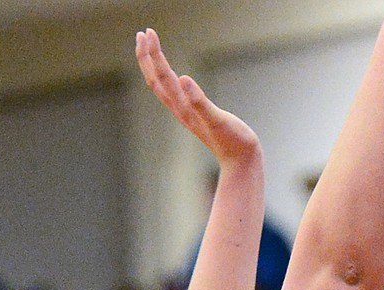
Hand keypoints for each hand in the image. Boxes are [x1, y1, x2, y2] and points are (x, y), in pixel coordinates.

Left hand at [136, 29, 260, 168]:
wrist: (241, 163)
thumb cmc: (233, 141)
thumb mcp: (217, 120)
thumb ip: (199, 101)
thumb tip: (183, 78)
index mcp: (183, 107)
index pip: (162, 75)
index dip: (154, 53)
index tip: (149, 32)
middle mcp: (180, 109)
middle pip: (155, 79)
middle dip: (147, 56)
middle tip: (143, 33)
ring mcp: (186, 113)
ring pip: (161, 86)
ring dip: (153, 66)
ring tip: (150, 48)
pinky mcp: (194, 116)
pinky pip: (174, 93)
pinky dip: (168, 78)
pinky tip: (173, 74)